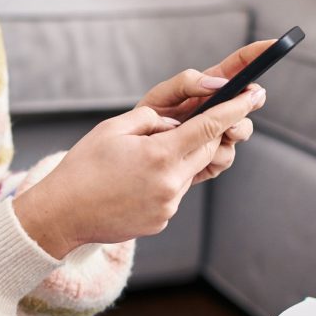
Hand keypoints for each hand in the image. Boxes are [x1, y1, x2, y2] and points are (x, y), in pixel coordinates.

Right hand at [13, 86, 265, 257]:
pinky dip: (162, 181)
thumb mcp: (111, 129)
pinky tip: (131, 183)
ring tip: (140, 161)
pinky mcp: (161, 220)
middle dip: (203, 134)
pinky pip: (173, 192)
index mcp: (160, 155)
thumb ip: (150, 118)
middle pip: (207, 149)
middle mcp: (171, 183)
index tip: (254, 95)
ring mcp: (168, 205)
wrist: (61, 215)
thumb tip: (174, 122)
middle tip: (183, 126)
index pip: (210, 126)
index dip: (235, 109)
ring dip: (178, 158)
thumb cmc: (81, 168)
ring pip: (190, 172)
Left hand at [135, 39, 273, 182]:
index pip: (239, 67)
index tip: (274, 44)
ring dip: (232, 132)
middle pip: (248, 102)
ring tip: (211, 133)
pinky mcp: (214, 157)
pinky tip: (196, 155)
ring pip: (241, 131)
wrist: (135, 155)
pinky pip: (225, 156)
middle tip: (241, 104)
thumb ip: (187, 83)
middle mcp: (218, 109)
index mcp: (208, 87)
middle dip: (248, 103)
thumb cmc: (147, 119)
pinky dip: (214, 156)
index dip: (258, 54)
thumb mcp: (161, 95)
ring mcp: (219, 133)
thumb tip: (219, 83)